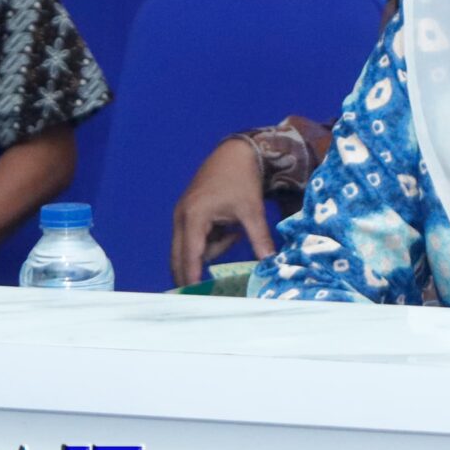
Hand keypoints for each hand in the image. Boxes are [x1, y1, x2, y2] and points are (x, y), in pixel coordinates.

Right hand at [169, 138, 273, 286]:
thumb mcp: (252, 210)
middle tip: (202, 295)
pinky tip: (229, 228)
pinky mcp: (187, 212)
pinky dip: (210, 241)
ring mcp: (182, 214)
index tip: (193, 297)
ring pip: (189, 248)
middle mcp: (182, 217)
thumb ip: (259, 238)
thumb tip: (270, 262)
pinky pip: (194, 237)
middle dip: (190, 274)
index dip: (191, 278)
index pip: (190, 255)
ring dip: (209, 251)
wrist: (236, 152)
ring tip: (234, 233)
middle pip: (179, 256)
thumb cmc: (243, 179)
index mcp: (195, 217)